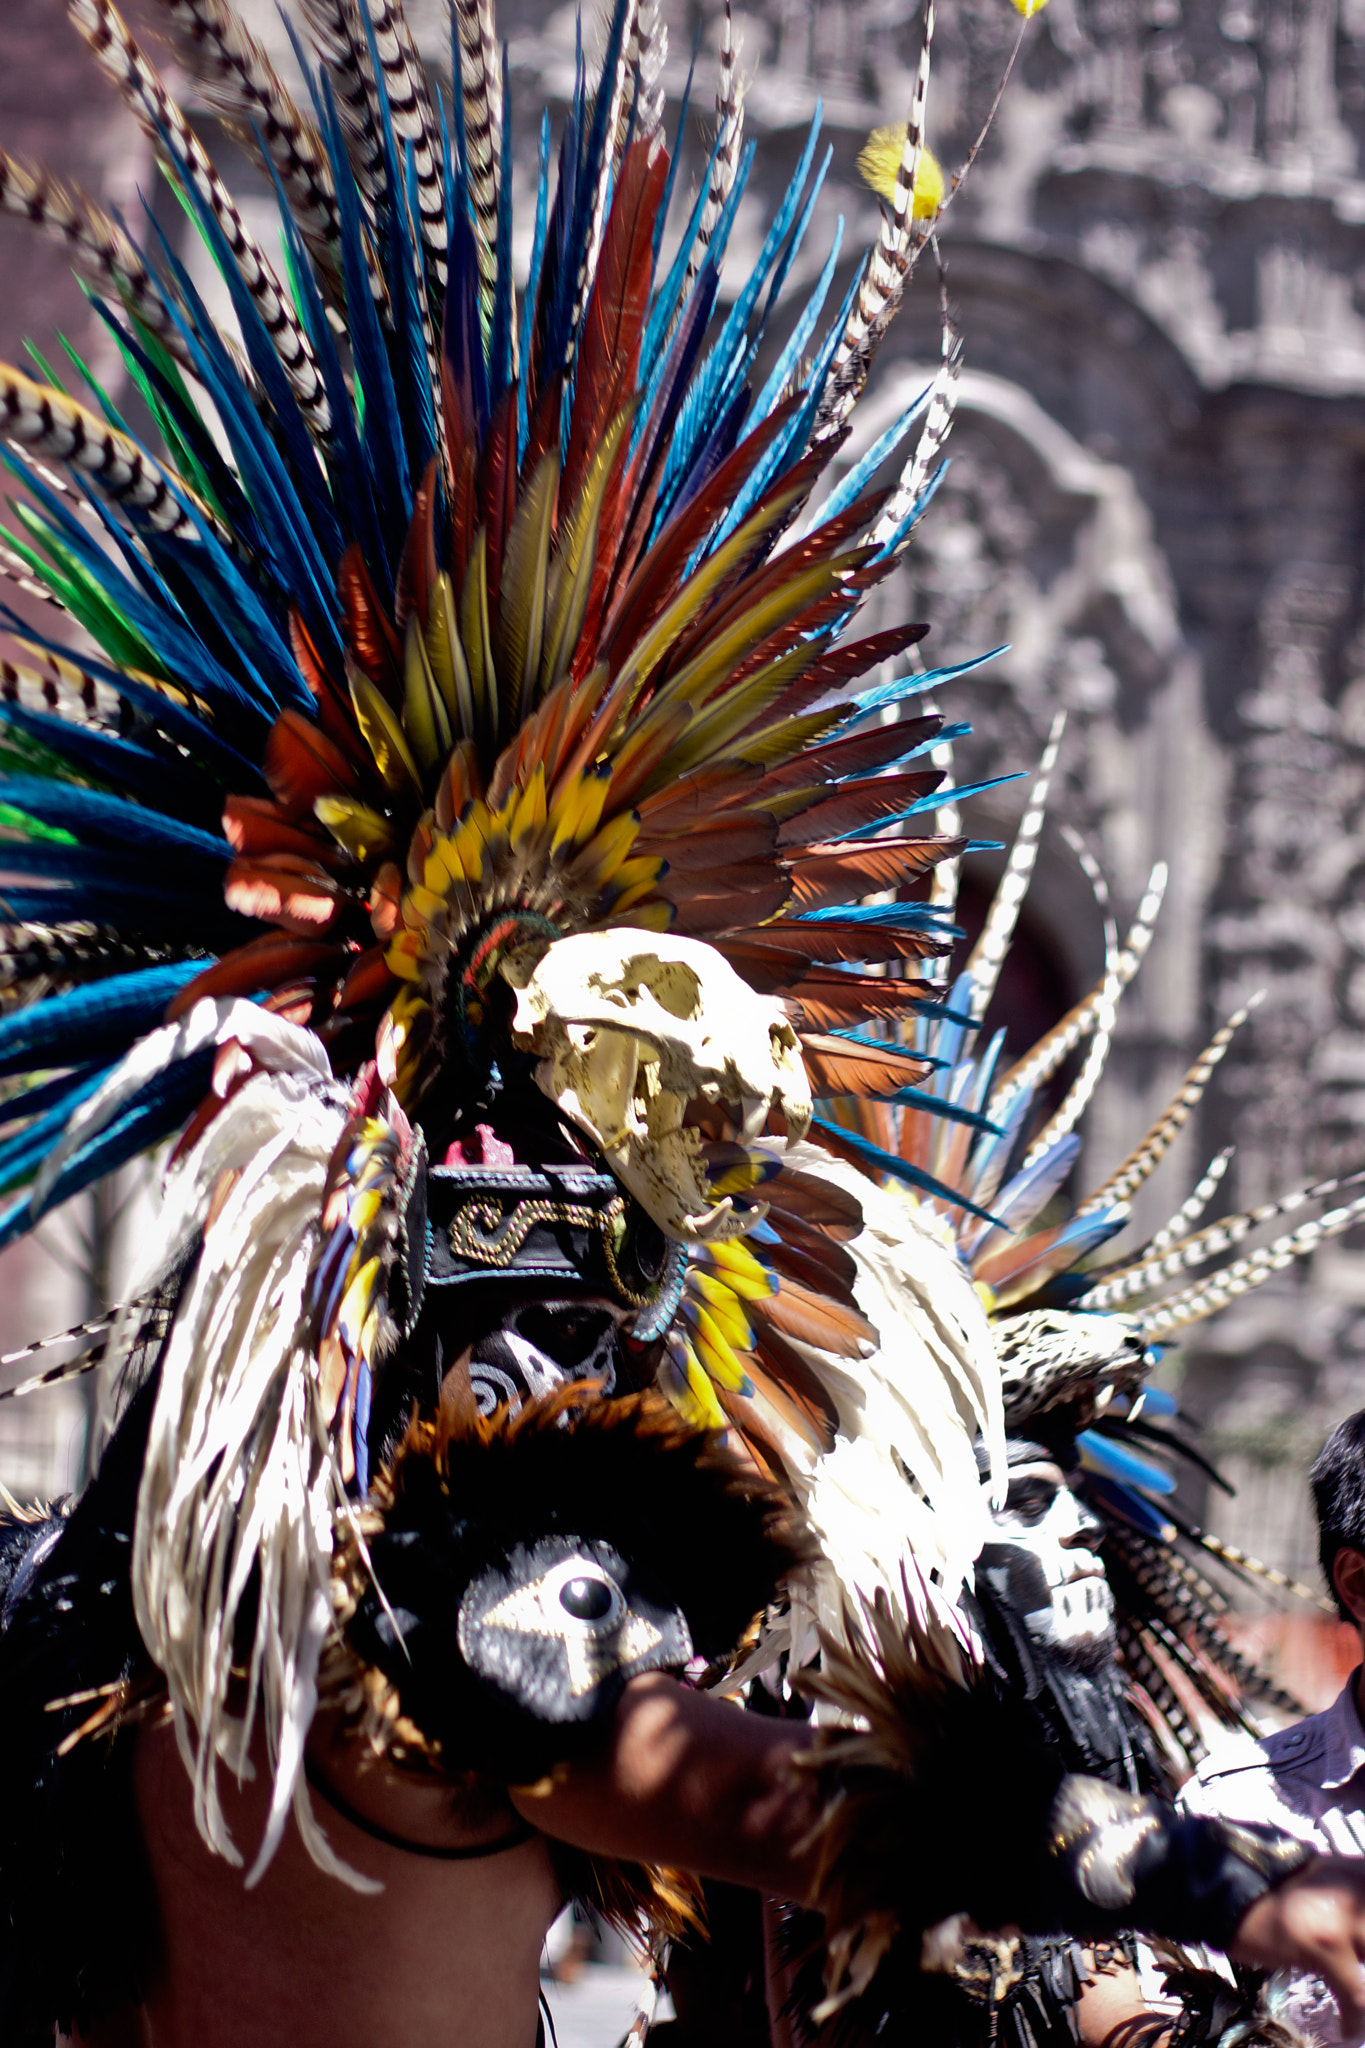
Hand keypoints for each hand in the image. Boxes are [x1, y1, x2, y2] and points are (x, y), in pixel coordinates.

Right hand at [1232, 1856, 1364, 2033]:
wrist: (1225, 1883)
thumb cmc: (1274, 1891)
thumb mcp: (1325, 1888)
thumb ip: (1352, 1906)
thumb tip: (1364, 1939)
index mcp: (1360, 1875)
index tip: (1360, 1957)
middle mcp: (1356, 1892)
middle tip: (1353, 1969)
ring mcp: (1341, 1918)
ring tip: (1355, 2002)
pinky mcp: (1325, 1946)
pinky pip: (1357, 1996)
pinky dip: (1355, 2019)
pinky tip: (1348, 2028)